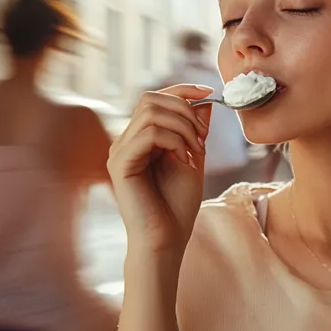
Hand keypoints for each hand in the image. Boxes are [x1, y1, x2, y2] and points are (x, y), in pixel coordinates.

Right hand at [108, 85, 212, 252]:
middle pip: (150, 99)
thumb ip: (195, 132)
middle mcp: (126, 141)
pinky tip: (185, 159)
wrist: (168, 240)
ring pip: (150, 112)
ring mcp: (120, 151)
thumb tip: (204, 102)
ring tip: (196, 150)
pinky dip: (174, 140)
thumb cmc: (178, 206)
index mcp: (141, 139)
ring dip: (183, 126)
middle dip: (184, 109)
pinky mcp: (120, 164)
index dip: (182, 90)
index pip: (155, 99)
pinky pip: (148, 134)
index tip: (209, 92)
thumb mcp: (193, 160)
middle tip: (204, 136)